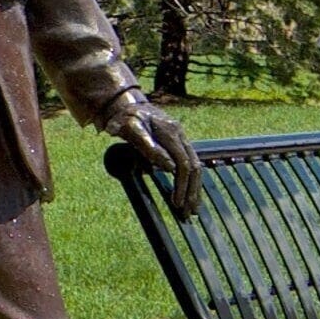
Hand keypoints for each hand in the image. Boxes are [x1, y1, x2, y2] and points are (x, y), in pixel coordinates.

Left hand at [105, 92, 201, 217]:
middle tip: (187, 213)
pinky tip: (188, 194)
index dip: (181, 185)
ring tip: (191, 209)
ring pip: (195, 166)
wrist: (124, 105)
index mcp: (171, 132)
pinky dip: (190, 181)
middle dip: (192, 191)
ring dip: (194, 188)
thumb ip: (150, 148)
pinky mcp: (177, 143)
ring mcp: (181, 138)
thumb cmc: (124, 119)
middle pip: (194, 167)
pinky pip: (189, 163)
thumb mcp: (131, 130)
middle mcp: (180, 135)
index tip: (176, 203)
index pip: (184, 164)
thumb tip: (170, 168)